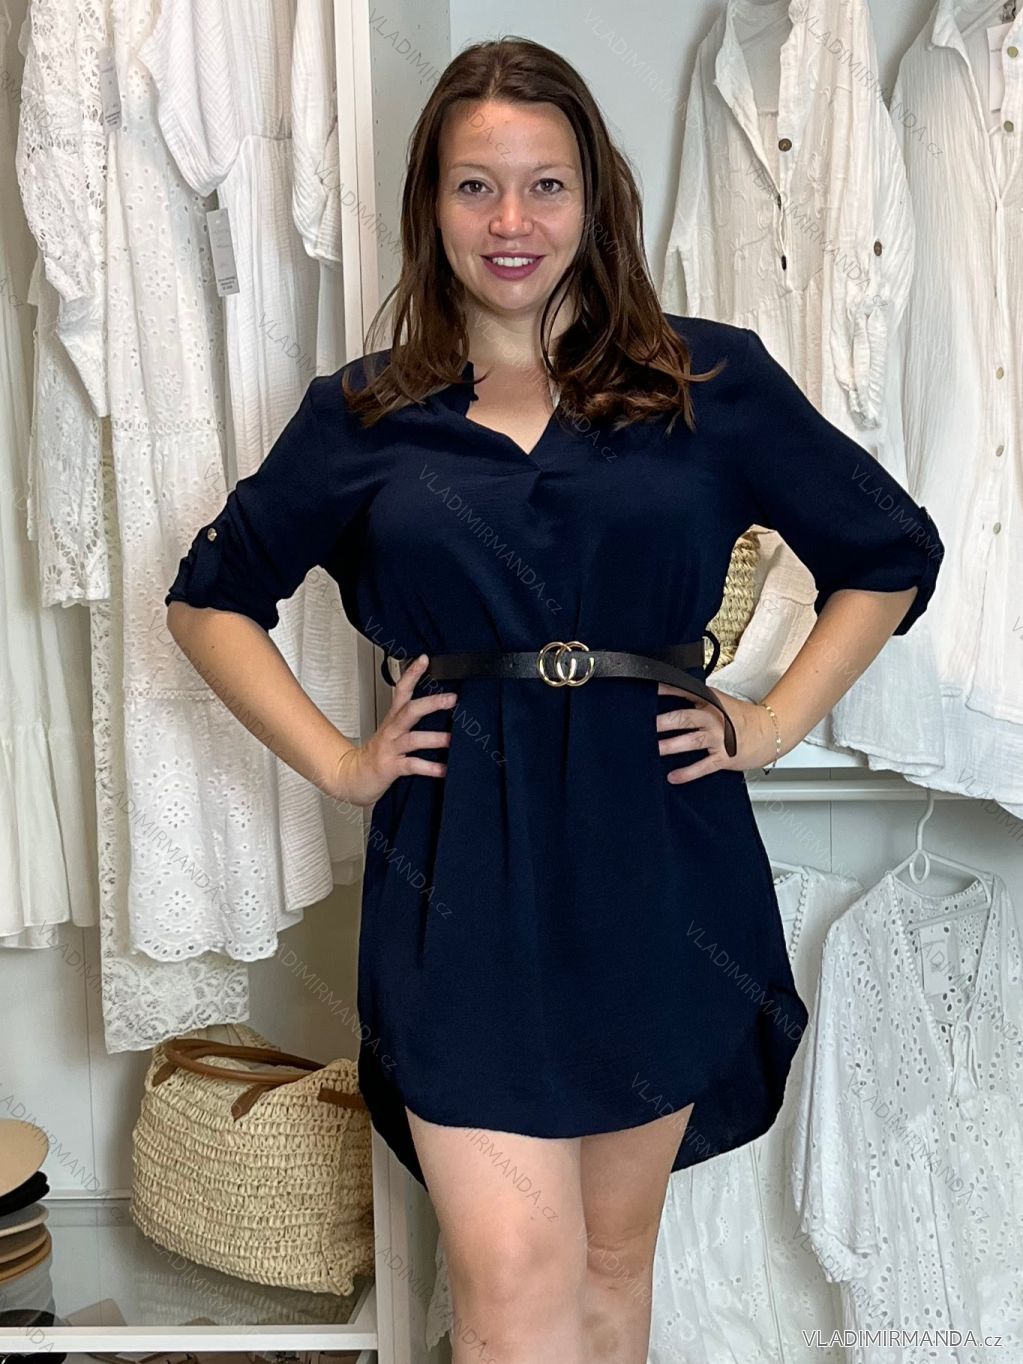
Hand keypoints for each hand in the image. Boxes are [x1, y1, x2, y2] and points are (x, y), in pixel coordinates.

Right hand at [329, 655, 456, 804]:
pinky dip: (429, 767)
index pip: (401, 690)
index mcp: (393, 719)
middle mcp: (392, 730)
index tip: (424, 660)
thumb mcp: (393, 732)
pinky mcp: (391, 767)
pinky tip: (443, 769)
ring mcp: (391, 748)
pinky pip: (412, 765)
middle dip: (431, 703)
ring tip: (452, 739)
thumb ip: (412, 720)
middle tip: (451, 698)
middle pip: (409, 710)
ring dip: (434, 738)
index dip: (411, 674)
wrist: (354, 777)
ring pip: (413, 738)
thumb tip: (441, 707)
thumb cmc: (379, 754)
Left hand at [656, 682, 779, 782]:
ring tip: (656, 748)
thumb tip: (670, 700)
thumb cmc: (742, 718)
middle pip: (685, 718)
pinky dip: (688, 773)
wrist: (770, 732)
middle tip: (647, 725)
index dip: (666, 691)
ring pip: (691, 741)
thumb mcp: (719, 703)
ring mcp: (719, 738)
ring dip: (671, 745)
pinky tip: (673, 776)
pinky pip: (703, 766)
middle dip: (664, 722)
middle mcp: (714, 718)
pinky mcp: (724, 757)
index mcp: (711, 702)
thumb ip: (698, 702)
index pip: (685, 692)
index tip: (649, 692)